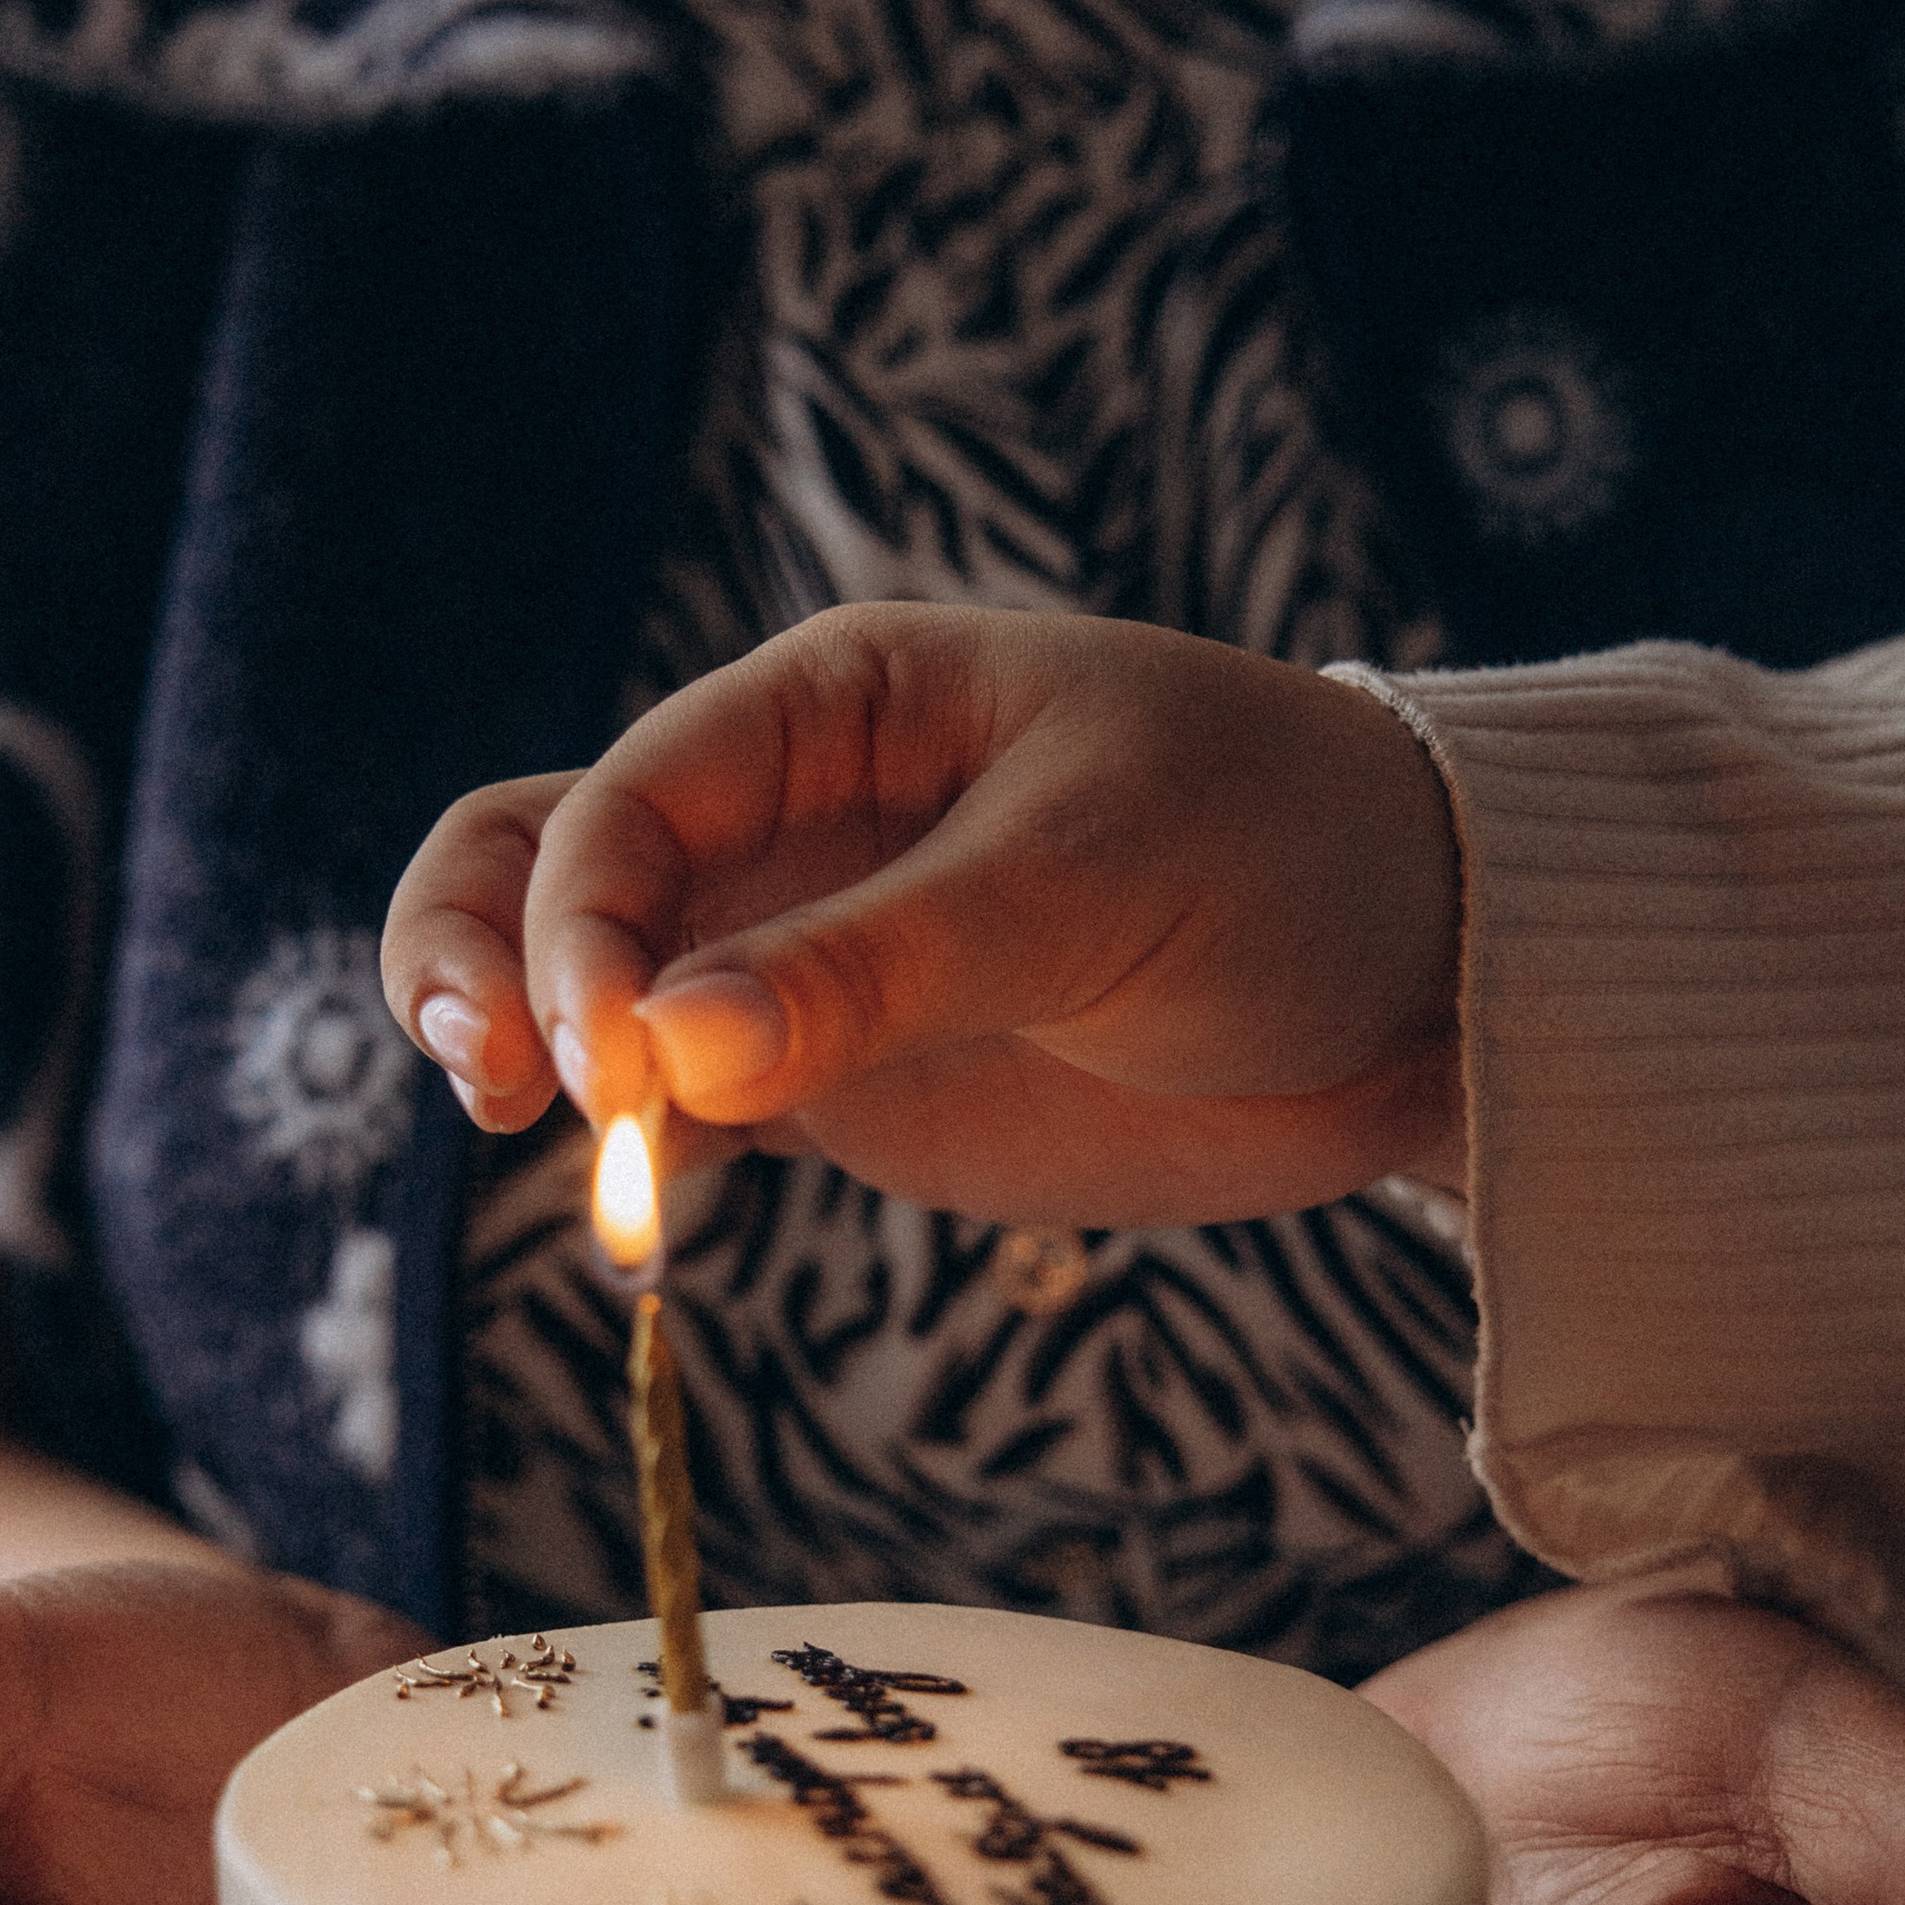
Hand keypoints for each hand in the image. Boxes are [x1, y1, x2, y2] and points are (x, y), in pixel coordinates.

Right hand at [379, 602, 1461, 1223]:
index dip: (580, 921)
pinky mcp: (839, 1082)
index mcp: (837, 700)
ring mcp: (801, 954)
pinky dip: (627, 1147)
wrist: (1420, 986)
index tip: (615, 1056)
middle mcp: (789, 816)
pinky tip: (630, 1203)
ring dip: (523, 1049)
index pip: (628, 797)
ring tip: (526, 1137)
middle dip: (484, 959)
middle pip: (544, 862)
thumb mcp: (1093, 884)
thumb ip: (882, 967)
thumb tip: (675, 1051)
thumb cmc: (1283, 855)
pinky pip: (681, 1103)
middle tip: (504, 1089)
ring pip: (587, 981)